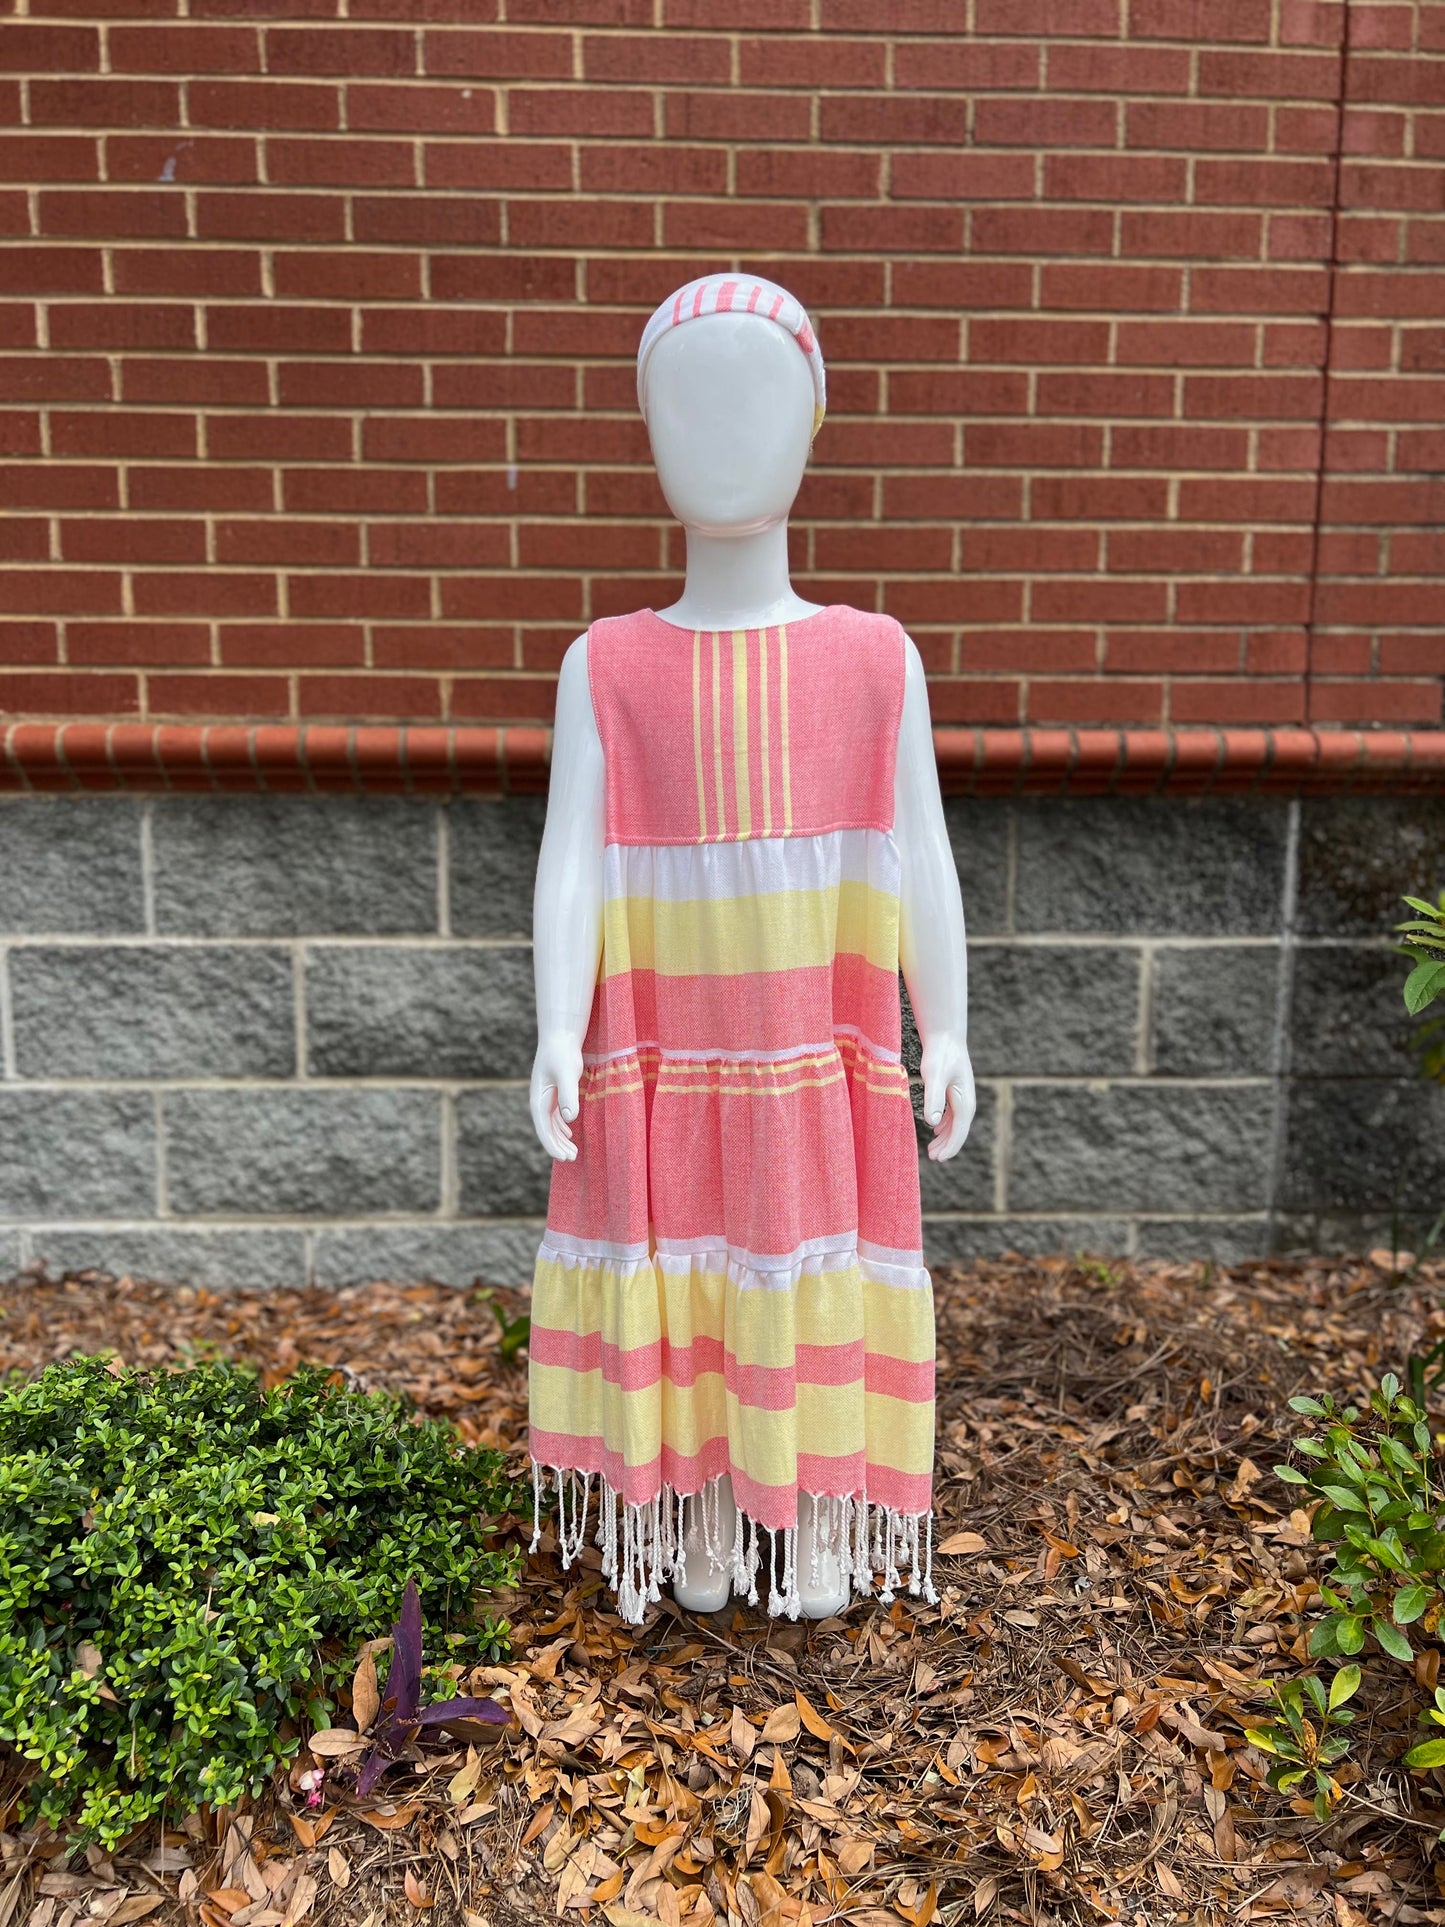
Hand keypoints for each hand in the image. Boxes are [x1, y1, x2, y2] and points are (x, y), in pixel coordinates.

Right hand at [530, 1032, 583, 1160]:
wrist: (560, 1036)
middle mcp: (539, 1101)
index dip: (552, 1145)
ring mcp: (546, 1097)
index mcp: (538, 1100)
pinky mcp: (554, 1093)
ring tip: (573, 1152)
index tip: (563, 1158)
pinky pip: (555, 1116)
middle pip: (546, 1130)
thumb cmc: (563, 1053)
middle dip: (558, 1146)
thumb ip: (569, 1095)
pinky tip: (570, 1133)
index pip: (543, 1129)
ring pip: (551, 1125)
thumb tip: (570, 1119)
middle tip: (572, 1158)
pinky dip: (561, 1127)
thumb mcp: (567, 1074)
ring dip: (560, 1139)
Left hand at [920, 1032, 974, 1161]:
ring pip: (955, 1124)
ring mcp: (962, 1097)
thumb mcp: (934, 1077)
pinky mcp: (955, 1092)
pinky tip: (935, 1130)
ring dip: (945, 1138)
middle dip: (947, 1146)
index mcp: (965, 1102)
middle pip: (958, 1131)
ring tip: (932, 1149)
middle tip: (933, 1157)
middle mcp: (967, 1102)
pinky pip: (952, 1115)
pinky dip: (944, 1126)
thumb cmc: (940, 1055)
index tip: (939, 1159)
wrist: (946, 1037)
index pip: (959, 1132)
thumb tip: (932, 1123)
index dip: (950, 1147)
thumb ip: (933, 1099)